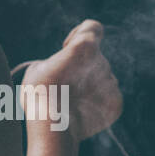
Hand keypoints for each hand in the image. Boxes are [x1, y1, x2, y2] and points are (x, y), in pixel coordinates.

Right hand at [21, 20, 122, 141]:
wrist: (53, 128)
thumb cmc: (39, 95)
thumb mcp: (38, 68)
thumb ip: (58, 60)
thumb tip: (63, 67)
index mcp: (85, 47)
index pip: (93, 27)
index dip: (79, 34)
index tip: (66, 49)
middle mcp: (103, 62)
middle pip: (95, 58)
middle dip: (81, 68)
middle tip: (62, 86)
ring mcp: (112, 84)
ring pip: (102, 78)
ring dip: (89, 86)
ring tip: (70, 102)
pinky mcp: (117, 103)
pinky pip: (107, 97)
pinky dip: (96, 103)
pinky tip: (80, 112)